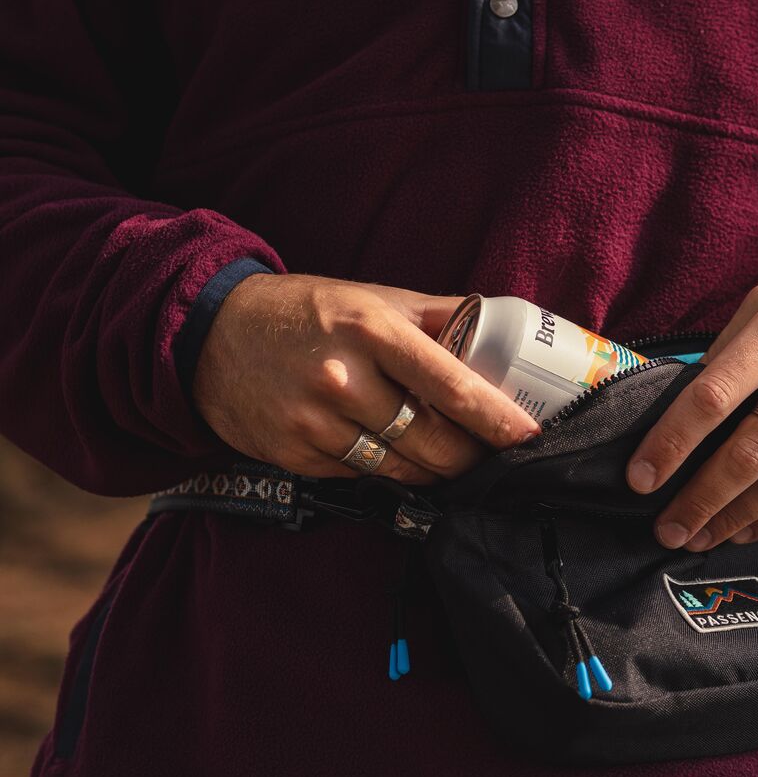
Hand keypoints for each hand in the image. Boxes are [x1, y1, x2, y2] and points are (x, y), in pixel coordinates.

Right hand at [193, 274, 540, 482]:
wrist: (209, 334)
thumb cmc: (307, 312)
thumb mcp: (372, 298)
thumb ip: (437, 315)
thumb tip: (501, 325)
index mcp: (371, 330)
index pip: (451, 385)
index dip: (496, 418)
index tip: (529, 437)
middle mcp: (343, 378)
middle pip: (433, 441)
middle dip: (471, 455)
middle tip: (490, 454)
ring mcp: (314, 422)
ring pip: (401, 469)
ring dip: (435, 471)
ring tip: (449, 459)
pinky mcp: (294, 455)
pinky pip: (361, 477)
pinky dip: (387, 472)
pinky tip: (394, 456)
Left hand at [624, 236, 757, 546]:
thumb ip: (733, 345)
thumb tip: (685, 402)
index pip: (711, 398)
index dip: (670, 444)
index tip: (640, 478)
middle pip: (745, 453)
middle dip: (698, 500)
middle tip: (664, 530)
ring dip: (734, 518)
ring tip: (697, 537)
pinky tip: (748, 529)